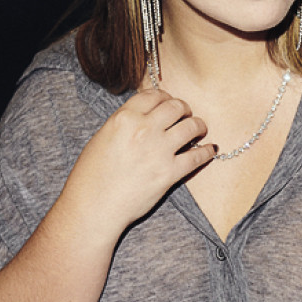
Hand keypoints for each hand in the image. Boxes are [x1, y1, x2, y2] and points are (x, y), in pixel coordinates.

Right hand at [66, 87, 214, 236]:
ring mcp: (159, 150)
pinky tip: (210, 150)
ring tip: (199, 130)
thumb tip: (143, 119)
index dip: (164, 97)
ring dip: (199, 126)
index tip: (168, 102)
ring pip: (191, 126)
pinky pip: (197, 156)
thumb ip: (124, 125)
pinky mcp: (170, 172)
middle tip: (186, 115)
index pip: (153, 95)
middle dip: (184, 108)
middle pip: (175, 106)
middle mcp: (143, 129)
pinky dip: (207, 151)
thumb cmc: (91, 176)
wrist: (94, 206)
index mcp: (124, 118)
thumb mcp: (102, 138)